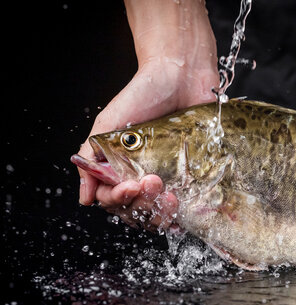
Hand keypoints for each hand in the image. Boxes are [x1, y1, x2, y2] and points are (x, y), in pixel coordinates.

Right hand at [76, 0, 218, 229]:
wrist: (180, 76)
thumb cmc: (142, 96)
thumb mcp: (107, 125)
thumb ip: (90, 158)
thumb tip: (84, 198)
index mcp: (117, 169)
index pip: (111, 200)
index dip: (118, 199)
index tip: (131, 186)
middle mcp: (140, 178)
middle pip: (135, 212)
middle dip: (142, 205)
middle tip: (153, 183)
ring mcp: (166, 179)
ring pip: (157, 214)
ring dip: (160, 214)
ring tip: (171, 197)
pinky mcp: (190, 177)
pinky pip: (185, 207)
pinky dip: (181, 217)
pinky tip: (182, 216)